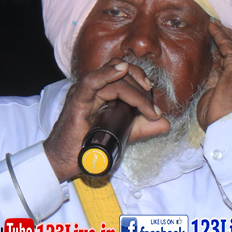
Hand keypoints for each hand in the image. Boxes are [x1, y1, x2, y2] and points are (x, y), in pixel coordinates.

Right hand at [44, 60, 168, 182]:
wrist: (66, 161)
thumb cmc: (87, 147)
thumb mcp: (122, 134)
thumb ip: (142, 127)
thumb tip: (166, 123)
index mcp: (100, 91)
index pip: (122, 73)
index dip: (140, 79)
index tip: (152, 100)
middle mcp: (91, 88)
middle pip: (119, 69)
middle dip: (140, 83)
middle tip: (151, 107)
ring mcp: (83, 92)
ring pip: (111, 76)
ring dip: (133, 87)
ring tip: (145, 102)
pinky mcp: (77, 101)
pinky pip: (91, 81)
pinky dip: (107, 74)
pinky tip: (120, 71)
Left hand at [196, 22, 231, 129]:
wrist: (229, 126)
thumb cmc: (221, 121)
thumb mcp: (216, 100)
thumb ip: (216, 84)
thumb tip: (212, 71)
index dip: (227, 57)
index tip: (218, 49)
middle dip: (229, 42)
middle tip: (219, 30)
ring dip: (224, 35)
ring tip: (215, 25)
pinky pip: (228, 46)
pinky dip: (220, 35)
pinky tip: (212, 27)